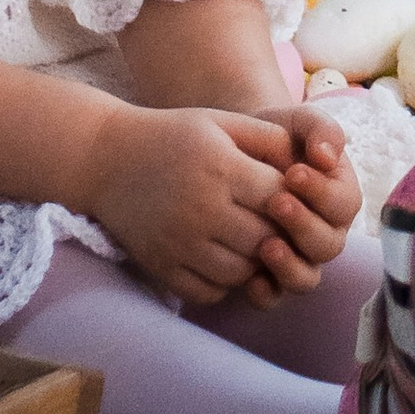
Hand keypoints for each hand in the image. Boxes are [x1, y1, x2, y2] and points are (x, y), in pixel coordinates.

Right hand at [83, 103, 301, 306]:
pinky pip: (210, 291)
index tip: (287, 197)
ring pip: (242, 272)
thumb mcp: (219, 122)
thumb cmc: (171, 136)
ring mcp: (180, 242)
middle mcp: (202, 208)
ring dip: (254, 262)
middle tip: (272, 224)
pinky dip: (223, 282)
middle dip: (276, 235)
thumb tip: (310, 162)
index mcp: (221, 168)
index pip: (280, 200)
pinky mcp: (162, 266)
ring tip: (247, 241)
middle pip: (266, 240)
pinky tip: (221, 258)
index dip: (292, 202)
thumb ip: (267, 138)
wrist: (104, 158)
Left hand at [235, 104, 363, 309]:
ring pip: (307, 277)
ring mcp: (301, 257)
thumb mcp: (299, 123)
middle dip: (303, 225)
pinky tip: (250, 280)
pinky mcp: (272, 275)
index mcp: (339, 197)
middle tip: (276, 202)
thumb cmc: (278, 135)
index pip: (343, 204)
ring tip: (266, 245)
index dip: (321, 192)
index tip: (294, 172)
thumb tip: (327, 156)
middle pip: (328, 244)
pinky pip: (275, 295)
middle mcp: (326, 233)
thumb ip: (321, 129)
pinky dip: (266, 292)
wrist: (240, 149)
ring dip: (289, 266)